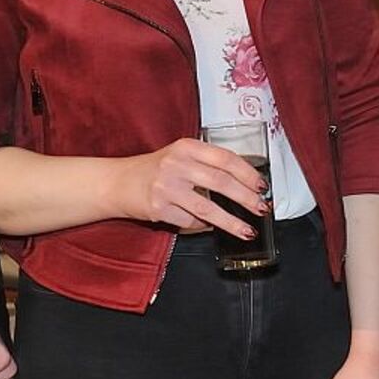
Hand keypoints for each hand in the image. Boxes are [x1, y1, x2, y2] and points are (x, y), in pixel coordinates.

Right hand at [119, 138, 265, 236]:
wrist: (117, 182)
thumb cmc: (154, 170)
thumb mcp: (180, 156)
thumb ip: (207, 163)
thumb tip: (244, 183)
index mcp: (187, 147)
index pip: (225, 158)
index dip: (247, 173)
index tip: (262, 186)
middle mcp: (177, 164)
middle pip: (221, 183)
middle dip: (246, 199)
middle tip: (261, 209)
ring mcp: (166, 187)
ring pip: (208, 208)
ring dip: (231, 222)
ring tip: (247, 231)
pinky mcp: (158, 208)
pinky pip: (189, 222)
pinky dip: (203, 226)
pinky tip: (209, 226)